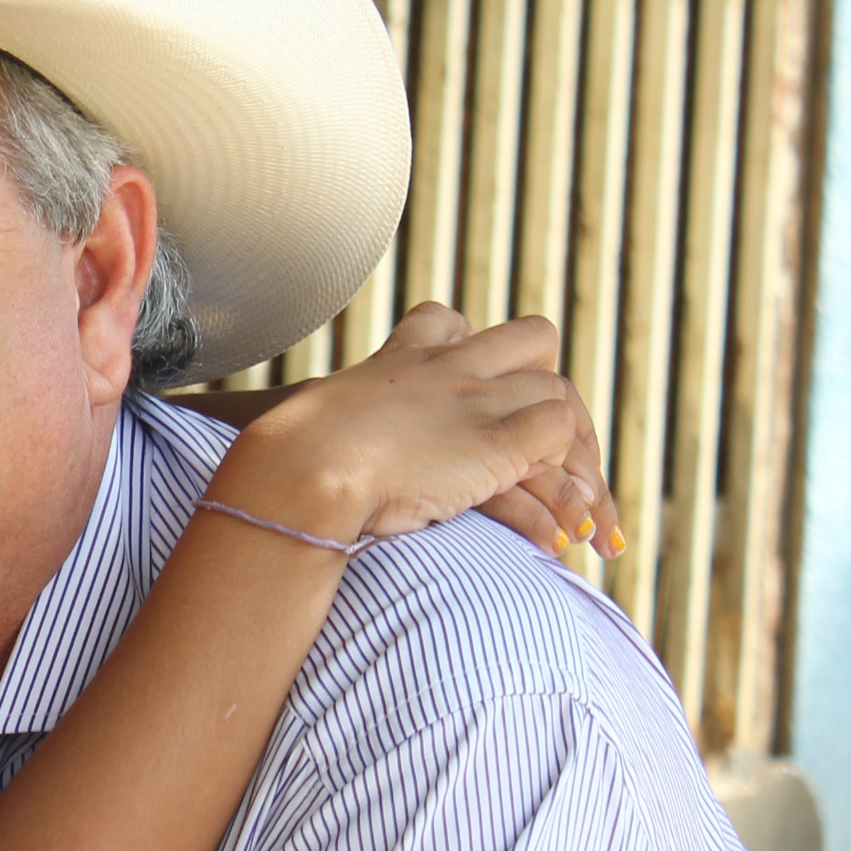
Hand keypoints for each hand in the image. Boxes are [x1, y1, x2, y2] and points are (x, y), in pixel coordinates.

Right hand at [226, 303, 600, 551]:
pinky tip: (562, 527)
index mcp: (395, 363)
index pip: (446, 323)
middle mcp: (445, 366)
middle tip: (545, 447)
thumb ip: (319, 431)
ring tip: (575, 509)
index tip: (476, 389)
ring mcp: (476, 398)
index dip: (470, 351)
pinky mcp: (499, 440)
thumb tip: (274, 456)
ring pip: (560, 391)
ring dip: (574, 448)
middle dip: (545, 386)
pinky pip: (561, 436)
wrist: (301, 469)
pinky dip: (571, 483)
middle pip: (529, 338)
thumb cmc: (287, 464)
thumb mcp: (302, 431)